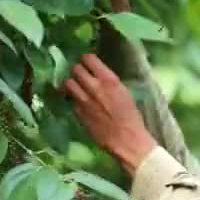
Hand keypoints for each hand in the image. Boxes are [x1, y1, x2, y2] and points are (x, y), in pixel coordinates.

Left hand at [65, 54, 154, 176]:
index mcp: (108, 80)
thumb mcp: (124, 92)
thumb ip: (109, 82)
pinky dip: (73, 99)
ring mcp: (83, 100)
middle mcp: (93, 87)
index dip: (86, 59)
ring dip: (71, 83)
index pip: (88, 59)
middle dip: (77, 70)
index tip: (86, 62)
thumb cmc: (131, 116)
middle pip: (75, 69)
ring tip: (75, 86)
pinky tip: (78, 101)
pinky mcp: (77, 112)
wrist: (126, 140)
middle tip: (80, 74)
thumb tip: (99, 75)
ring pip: (68, 83)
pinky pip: (70, 100)